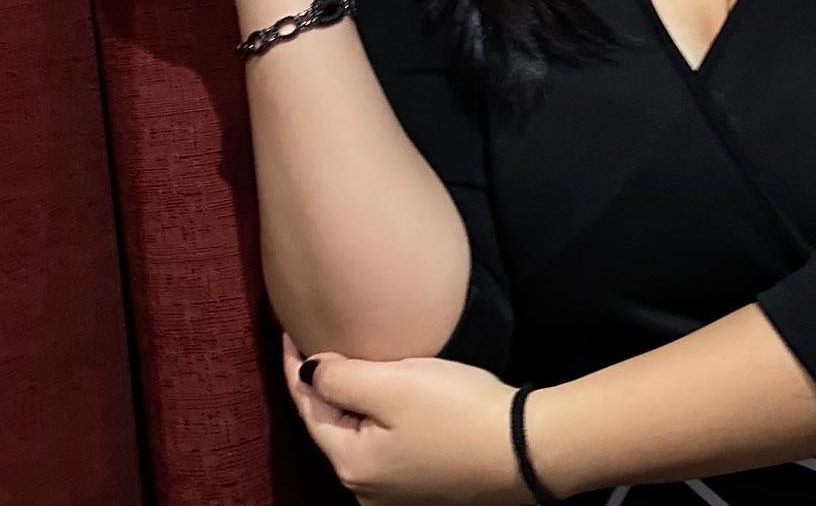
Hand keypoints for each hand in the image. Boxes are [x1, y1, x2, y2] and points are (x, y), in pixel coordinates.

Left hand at [281, 331, 535, 504]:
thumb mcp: (394, 385)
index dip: (296, 366)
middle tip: (316, 340)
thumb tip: (308, 370)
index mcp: (350, 463)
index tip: (290, 328)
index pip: (309, 407)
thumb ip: (342, 377)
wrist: (522, 448)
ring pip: (358, 435)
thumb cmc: (458, 412)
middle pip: (331, 425)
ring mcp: (393, 490)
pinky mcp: (422, 482)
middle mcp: (363, 488)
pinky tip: (385, 398)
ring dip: (350, 401)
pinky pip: (383, 443)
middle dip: (322, 385)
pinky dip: (375, 417)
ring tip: (347, 363)